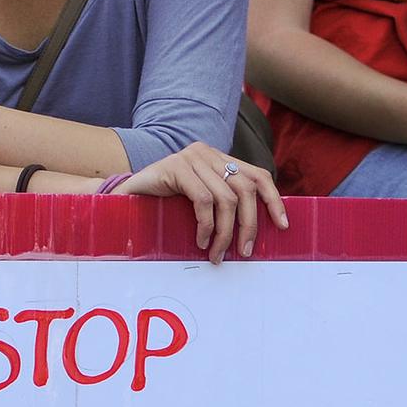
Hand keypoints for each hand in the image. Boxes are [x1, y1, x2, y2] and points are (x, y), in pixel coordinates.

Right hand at [117, 142, 288, 263]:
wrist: (124, 199)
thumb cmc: (163, 206)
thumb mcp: (200, 203)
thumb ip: (223, 205)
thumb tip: (255, 231)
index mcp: (219, 159)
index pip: (258, 175)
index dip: (274, 200)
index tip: (283, 226)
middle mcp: (208, 153)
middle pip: (246, 189)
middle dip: (249, 224)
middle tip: (243, 252)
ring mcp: (192, 157)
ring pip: (226, 198)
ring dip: (224, 232)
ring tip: (216, 253)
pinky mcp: (175, 167)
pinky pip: (203, 200)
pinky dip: (205, 225)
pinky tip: (200, 240)